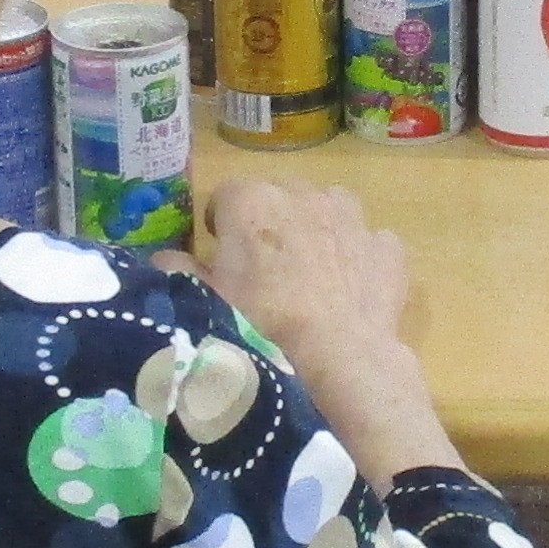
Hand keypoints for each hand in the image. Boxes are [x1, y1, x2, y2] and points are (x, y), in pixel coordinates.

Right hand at [199, 177, 407, 369]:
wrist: (338, 354)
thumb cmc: (262, 322)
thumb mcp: (207, 299)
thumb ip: (179, 271)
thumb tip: (162, 259)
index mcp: (252, 200)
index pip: (224, 196)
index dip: (221, 225)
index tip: (222, 254)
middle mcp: (303, 194)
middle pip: (278, 196)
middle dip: (269, 223)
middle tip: (264, 267)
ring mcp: (351, 217)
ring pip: (327, 208)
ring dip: (316, 228)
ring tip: (310, 270)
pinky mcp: (386, 245)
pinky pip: (367, 240)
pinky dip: (357, 255)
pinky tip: (350, 285)